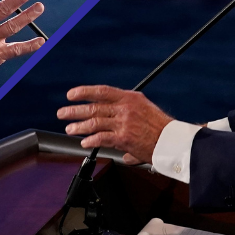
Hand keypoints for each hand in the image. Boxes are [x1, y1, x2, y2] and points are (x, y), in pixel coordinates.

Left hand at [56, 85, 172, 164]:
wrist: (172, 140)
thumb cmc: (160, 126)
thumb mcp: (143, 108)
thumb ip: (126, 111)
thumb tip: (115, 122)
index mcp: (129, 97)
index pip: (101, 91)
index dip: (83, 92)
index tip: (71, 95)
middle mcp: (125, 108)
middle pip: (93, 107)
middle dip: (74, 110)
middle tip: (63, 113)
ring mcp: (123, 123)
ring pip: (94, 123)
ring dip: (79, 126)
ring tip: (70, 129)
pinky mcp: (123, 138)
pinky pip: (101, 138)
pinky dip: (90, 140)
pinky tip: (85, 143)